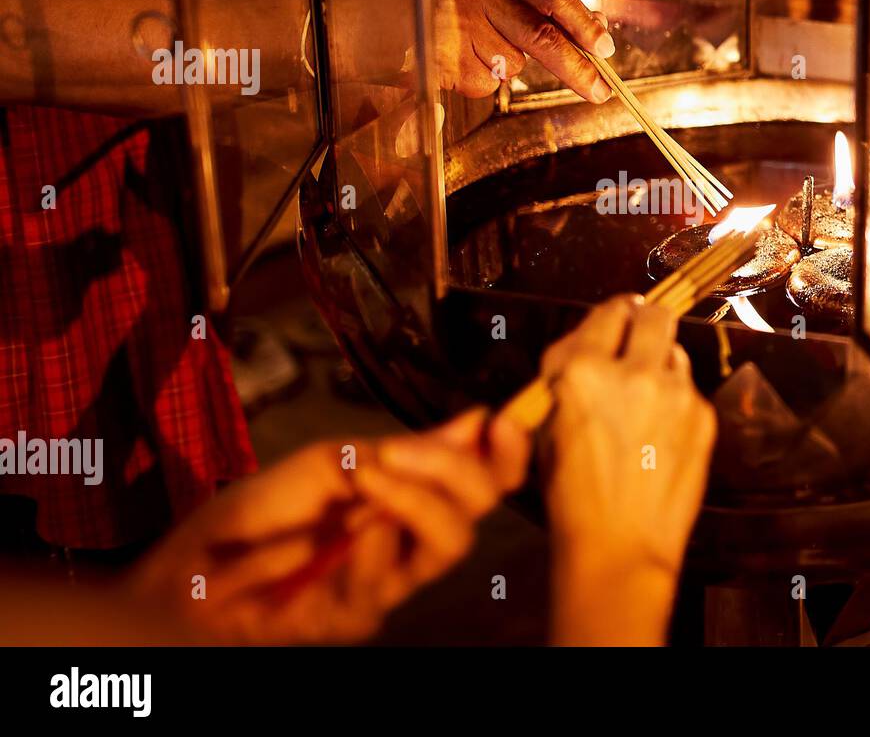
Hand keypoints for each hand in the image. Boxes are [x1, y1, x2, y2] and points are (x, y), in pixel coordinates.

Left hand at [127, 409, 528, 644]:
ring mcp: (389, 581)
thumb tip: (477, 421)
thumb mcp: (334, 460)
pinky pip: (388, 582)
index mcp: (413, 495)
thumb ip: (407, 452)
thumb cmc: (263, 509)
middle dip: (455, 470)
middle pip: (481, 508)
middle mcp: (413, 538)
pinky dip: (375, 548)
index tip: (501, 422)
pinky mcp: (357, 617)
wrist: (196, 565)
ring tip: (368, 477)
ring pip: (450, 545)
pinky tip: (353, 530)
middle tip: (397, 452)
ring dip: (416, 500)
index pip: (484, 478)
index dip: (505, 452)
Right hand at [429, 0, 614, 100]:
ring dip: (508, 66)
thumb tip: (598, 29)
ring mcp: (454, 23)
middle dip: (575, 69)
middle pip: (539, 37)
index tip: (606, 50)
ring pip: (511, 65)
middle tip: (600, 92)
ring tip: (479, 44)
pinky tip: (462, 58)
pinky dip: (484, 80)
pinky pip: (484, 83)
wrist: (394, 6)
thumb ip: (546, 4)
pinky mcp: (438, 56)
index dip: (584, 24)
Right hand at [540, 296, 715, 643]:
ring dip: (660, 363)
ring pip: (675, 351)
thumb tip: (585, 344)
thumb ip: (566, 376)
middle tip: (637, 341)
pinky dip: (677, 401)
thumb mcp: (548, 426)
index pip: (609, 311)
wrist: (620, 546)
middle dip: (645, 322)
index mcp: (583, 370)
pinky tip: (661, 432)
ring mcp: (675, 392)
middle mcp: (634, 372)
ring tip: (646, 398)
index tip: (616, 322)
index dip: (613, 316)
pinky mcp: (703, 415)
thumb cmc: (573, 495)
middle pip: (654, 314)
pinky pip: (690, 389)